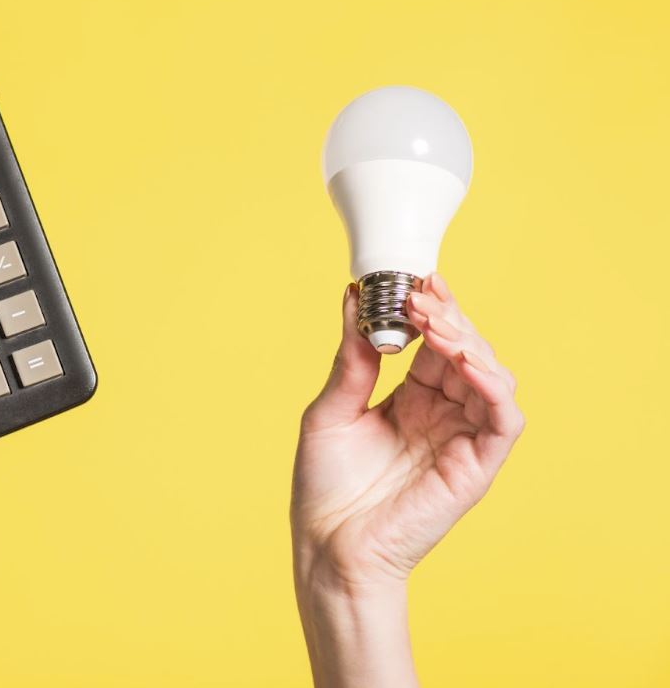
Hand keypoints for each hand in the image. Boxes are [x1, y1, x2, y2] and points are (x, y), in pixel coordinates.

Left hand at [292, 274, 523, 687]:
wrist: (327, 546)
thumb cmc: (325, 488)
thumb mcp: (330, 410)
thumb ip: (352, 359)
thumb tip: (352, 298)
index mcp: (410, 400)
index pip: (434, 343)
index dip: (431, 310)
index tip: (412, 280)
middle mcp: (441, 415)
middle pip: (466, 352)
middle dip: (448, 317)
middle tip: (420, 295)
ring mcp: (460, 439)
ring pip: (492, 378)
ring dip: (471, 344)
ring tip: (438, 325)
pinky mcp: (475, 467)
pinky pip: (503, 421)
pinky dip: (494, 387)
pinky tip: (466, 362)